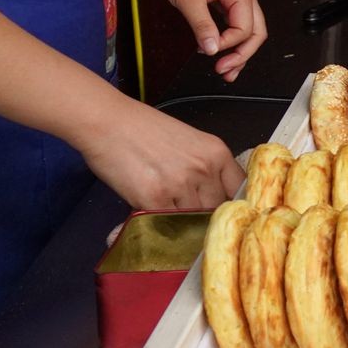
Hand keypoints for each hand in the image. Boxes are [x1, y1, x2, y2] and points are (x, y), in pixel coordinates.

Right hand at [78, 98, 238, 212]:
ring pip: (192, 220)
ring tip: (164, 213)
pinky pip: (164, 223)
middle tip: (185, 214)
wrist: (107, 122)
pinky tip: (148, 217)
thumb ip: (204, 168)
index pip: (239, 189)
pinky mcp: (154, 199)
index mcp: (215, 152)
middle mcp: (202, 169)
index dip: (232, 203)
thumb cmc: (141, 128)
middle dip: (202, 215)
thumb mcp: (188, 142)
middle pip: (216, 209)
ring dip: (179, 223)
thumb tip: (210, 195)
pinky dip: (156, 225)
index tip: (224, 211)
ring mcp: (180, 185)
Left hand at [149, 0, 267, 78]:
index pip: (245, 29)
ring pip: (248, 30)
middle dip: (242, 54)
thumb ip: (202, 26)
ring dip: (238, 50)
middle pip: (256, 32)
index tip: (208, 51)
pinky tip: (217, 49)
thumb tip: (212, 49)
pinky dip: (229, 39)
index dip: (228, 45)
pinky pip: (236, 23)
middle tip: (224, 70)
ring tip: (225, 69)